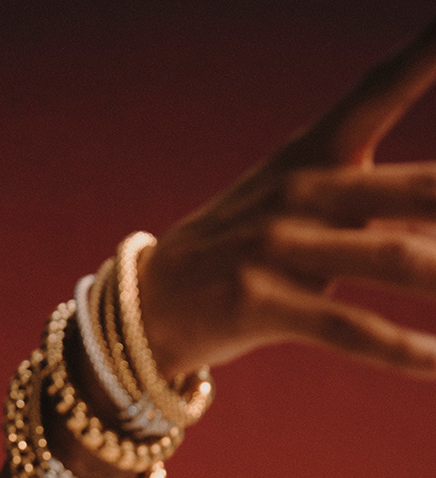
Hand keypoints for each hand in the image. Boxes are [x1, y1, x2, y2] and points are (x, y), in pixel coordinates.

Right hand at [139, 22, 435, 381]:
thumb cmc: (241, 252)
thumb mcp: (304, 209)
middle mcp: (303, 189)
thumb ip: (379, 202)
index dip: (428, 49)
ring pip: (398, 260)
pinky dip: (406, 353)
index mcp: (317, 153)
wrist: (146, 310)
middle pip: (423, 186)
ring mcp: (280, 247)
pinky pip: (351, 332)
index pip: (383, 85)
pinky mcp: (262, 306)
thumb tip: (435, 207)